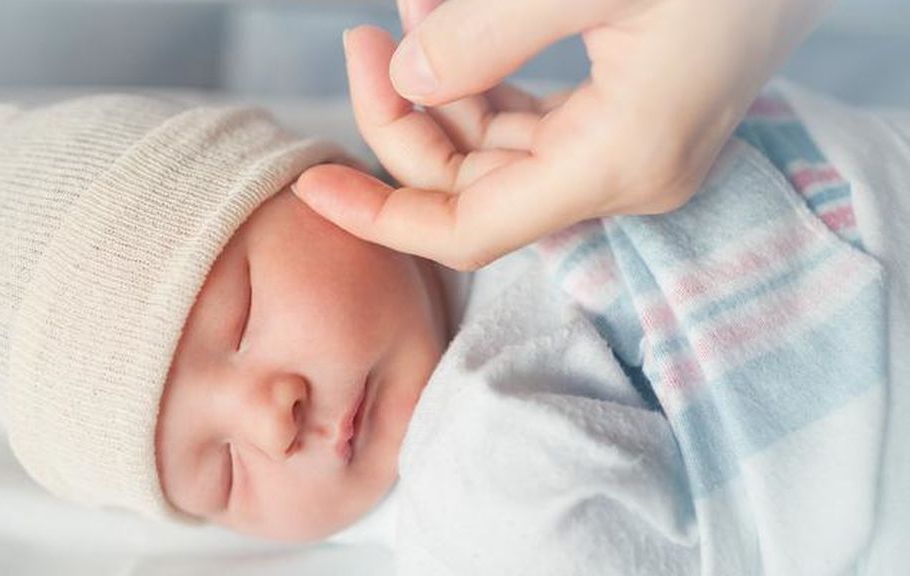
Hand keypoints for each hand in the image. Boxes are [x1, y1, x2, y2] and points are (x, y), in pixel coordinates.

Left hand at [294, 0, 830, 269]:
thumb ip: (484, 37)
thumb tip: (406, 81)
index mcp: (618, 162)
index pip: (468, 230)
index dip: (381, 217)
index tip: (313, 186)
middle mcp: (624, 174)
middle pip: (473, 186)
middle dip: (403, 119)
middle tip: (362, 42)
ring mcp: (630, 148)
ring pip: (498, 150)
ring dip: (441, 90)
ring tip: (402, 16)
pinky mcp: (631, 117)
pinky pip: (531, 119)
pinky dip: (483, 78)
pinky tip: (450, 26)